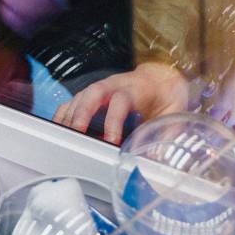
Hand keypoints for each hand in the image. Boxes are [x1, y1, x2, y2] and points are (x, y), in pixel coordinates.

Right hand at [51, 62, 189, 144]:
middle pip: (93, 93)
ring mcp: (99, 88)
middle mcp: (114, 85)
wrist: (160, 76)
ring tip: (65, 139)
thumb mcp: (175, 111)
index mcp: (136, 88)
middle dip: (82, 113)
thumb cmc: (165, 94)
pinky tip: (59, 131)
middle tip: (77, 134)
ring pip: (78, 97)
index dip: (113, 121)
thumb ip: (168, 133)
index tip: (111, 141)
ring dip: (70, 117)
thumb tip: (158, 158)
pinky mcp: (90, 94)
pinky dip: (62, 116)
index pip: (121, 101)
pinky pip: (71, 102)